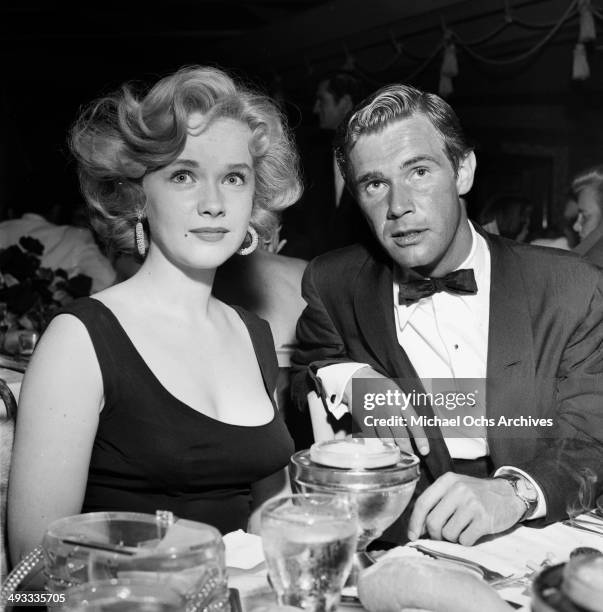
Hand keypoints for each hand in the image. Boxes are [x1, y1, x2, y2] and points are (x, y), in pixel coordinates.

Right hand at [344, 366, 429, 455]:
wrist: (356, 379)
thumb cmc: (380, 386)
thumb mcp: (396, 392)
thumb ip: (404, 409)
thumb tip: (413, 429)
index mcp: (400, 401)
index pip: (414, 423)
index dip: (421, 439)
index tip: (425, 451)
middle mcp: (389, 409)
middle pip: (401, 437)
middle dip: (407, 449)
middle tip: (410, 455)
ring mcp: (375, 416)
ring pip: (387, 440)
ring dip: (392, 447)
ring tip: (395, 450)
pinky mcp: (363, 421)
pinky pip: (373, 438)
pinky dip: (378, 442)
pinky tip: (379, 442)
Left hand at [407, 473, 525, 544]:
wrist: (509, 494)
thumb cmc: (478, 494)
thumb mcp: (456, 488)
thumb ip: (438, 502)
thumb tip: (418, 528)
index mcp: (447, 481)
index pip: (423, 502)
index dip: (414, 522)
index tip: (413, 535)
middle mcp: (458, 490)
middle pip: (433, 522)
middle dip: (435, 534)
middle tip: (443, 535)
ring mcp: (472, 504)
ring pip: (448, 533)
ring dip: (453, 537)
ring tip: (463, 528)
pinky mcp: (484, 519)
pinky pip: (465, 540)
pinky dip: (466, 541)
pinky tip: (473, 532)